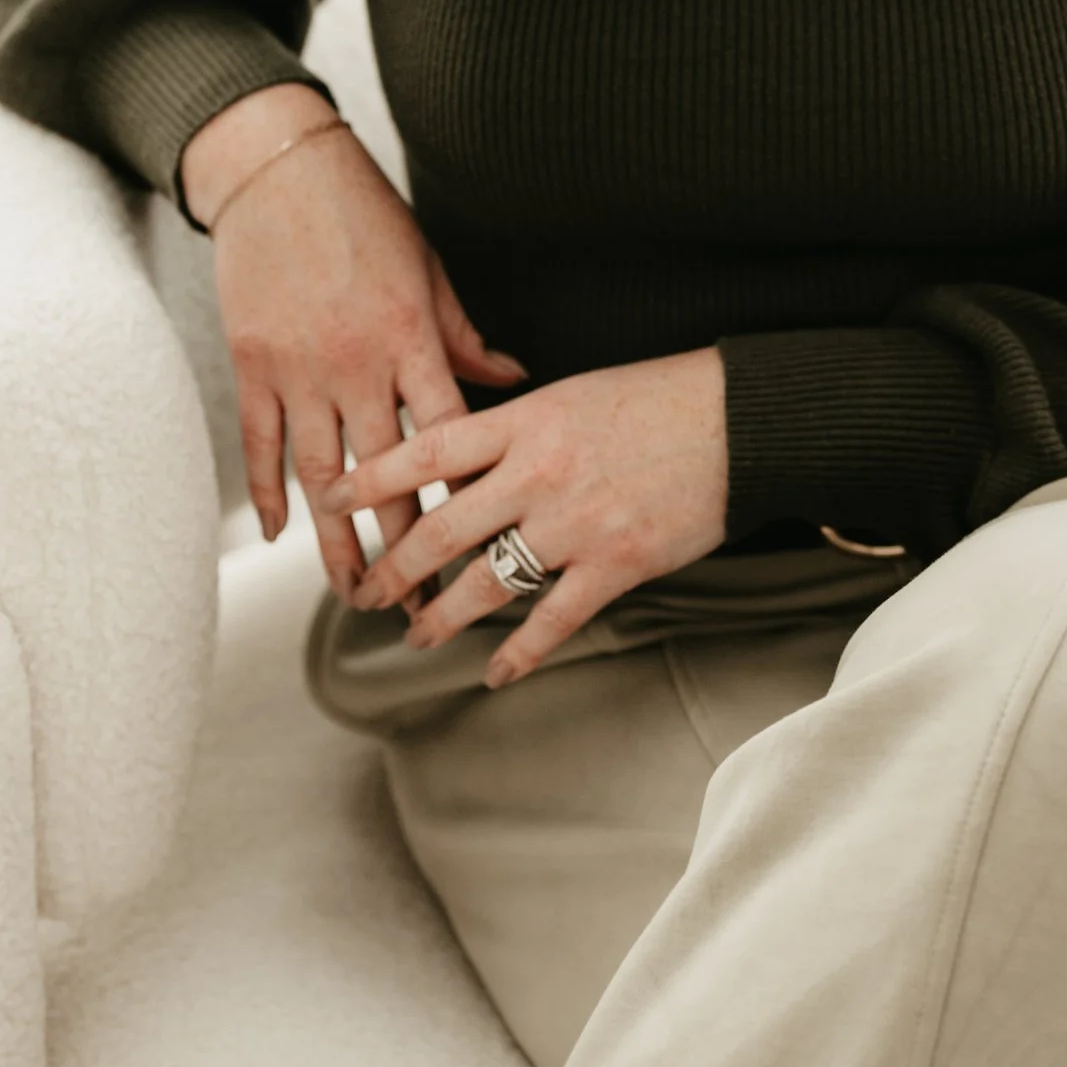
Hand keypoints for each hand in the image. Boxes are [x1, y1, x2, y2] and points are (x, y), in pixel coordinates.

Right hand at [184, 87, 526, 592]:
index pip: (447, 438)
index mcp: (411, 337)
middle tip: (419, 604)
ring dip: (339, 542)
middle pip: (386, 477)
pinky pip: (262, 444)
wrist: (278, 171)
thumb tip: (515, 379)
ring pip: (323, 476)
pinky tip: (282, 534)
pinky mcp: (252, 364)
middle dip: (405, 548)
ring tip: (354, 591)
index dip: (464, 499)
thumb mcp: (429, 269)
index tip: (482, 549)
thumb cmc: (364, 215)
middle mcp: (356, 362)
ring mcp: (299, 368)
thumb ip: (465, 336)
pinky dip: (270, 493)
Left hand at [344, 349, 730, 685]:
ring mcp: (576, 524)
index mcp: (525, 421)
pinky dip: (519, 652)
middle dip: (392, 566)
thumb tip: (457, 455)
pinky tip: (497, 672)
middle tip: (359, 591)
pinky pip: (553, 620)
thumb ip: (514, 427)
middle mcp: (539, 473)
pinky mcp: (616, 565)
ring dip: (441, 616)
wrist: (739, 420)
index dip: (370, 476)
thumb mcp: (570, 395)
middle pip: (442, 528)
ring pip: (486, 582)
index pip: (426, 449)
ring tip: (415, 635)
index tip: (327, 497)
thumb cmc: (656, 398)